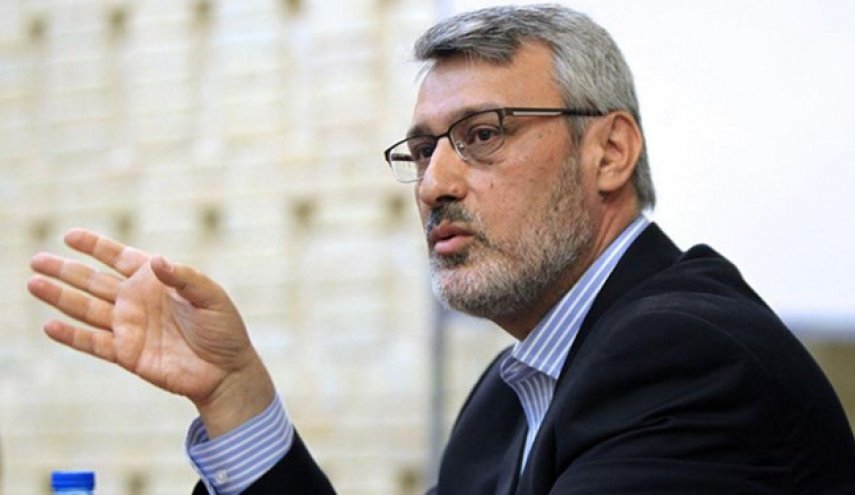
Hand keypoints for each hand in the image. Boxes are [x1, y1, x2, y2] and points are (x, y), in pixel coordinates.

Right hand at [27, 229, 273, 436]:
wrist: (226, 371)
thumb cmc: (223, 329)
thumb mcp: (211, 297)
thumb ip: (184, 277)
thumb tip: (156, 261)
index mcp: (156, 281)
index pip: (119, 257)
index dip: (95, 246)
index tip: (69, 235)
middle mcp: (136, 301)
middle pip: (93, 281)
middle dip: (65, 270)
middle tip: (37, 259)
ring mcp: (129, 327)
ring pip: (86, 309)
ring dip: (60, 297)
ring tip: (33, 283)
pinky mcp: (127, 354)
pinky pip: (94, 343)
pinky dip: (72, 336)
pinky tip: (50, 325)